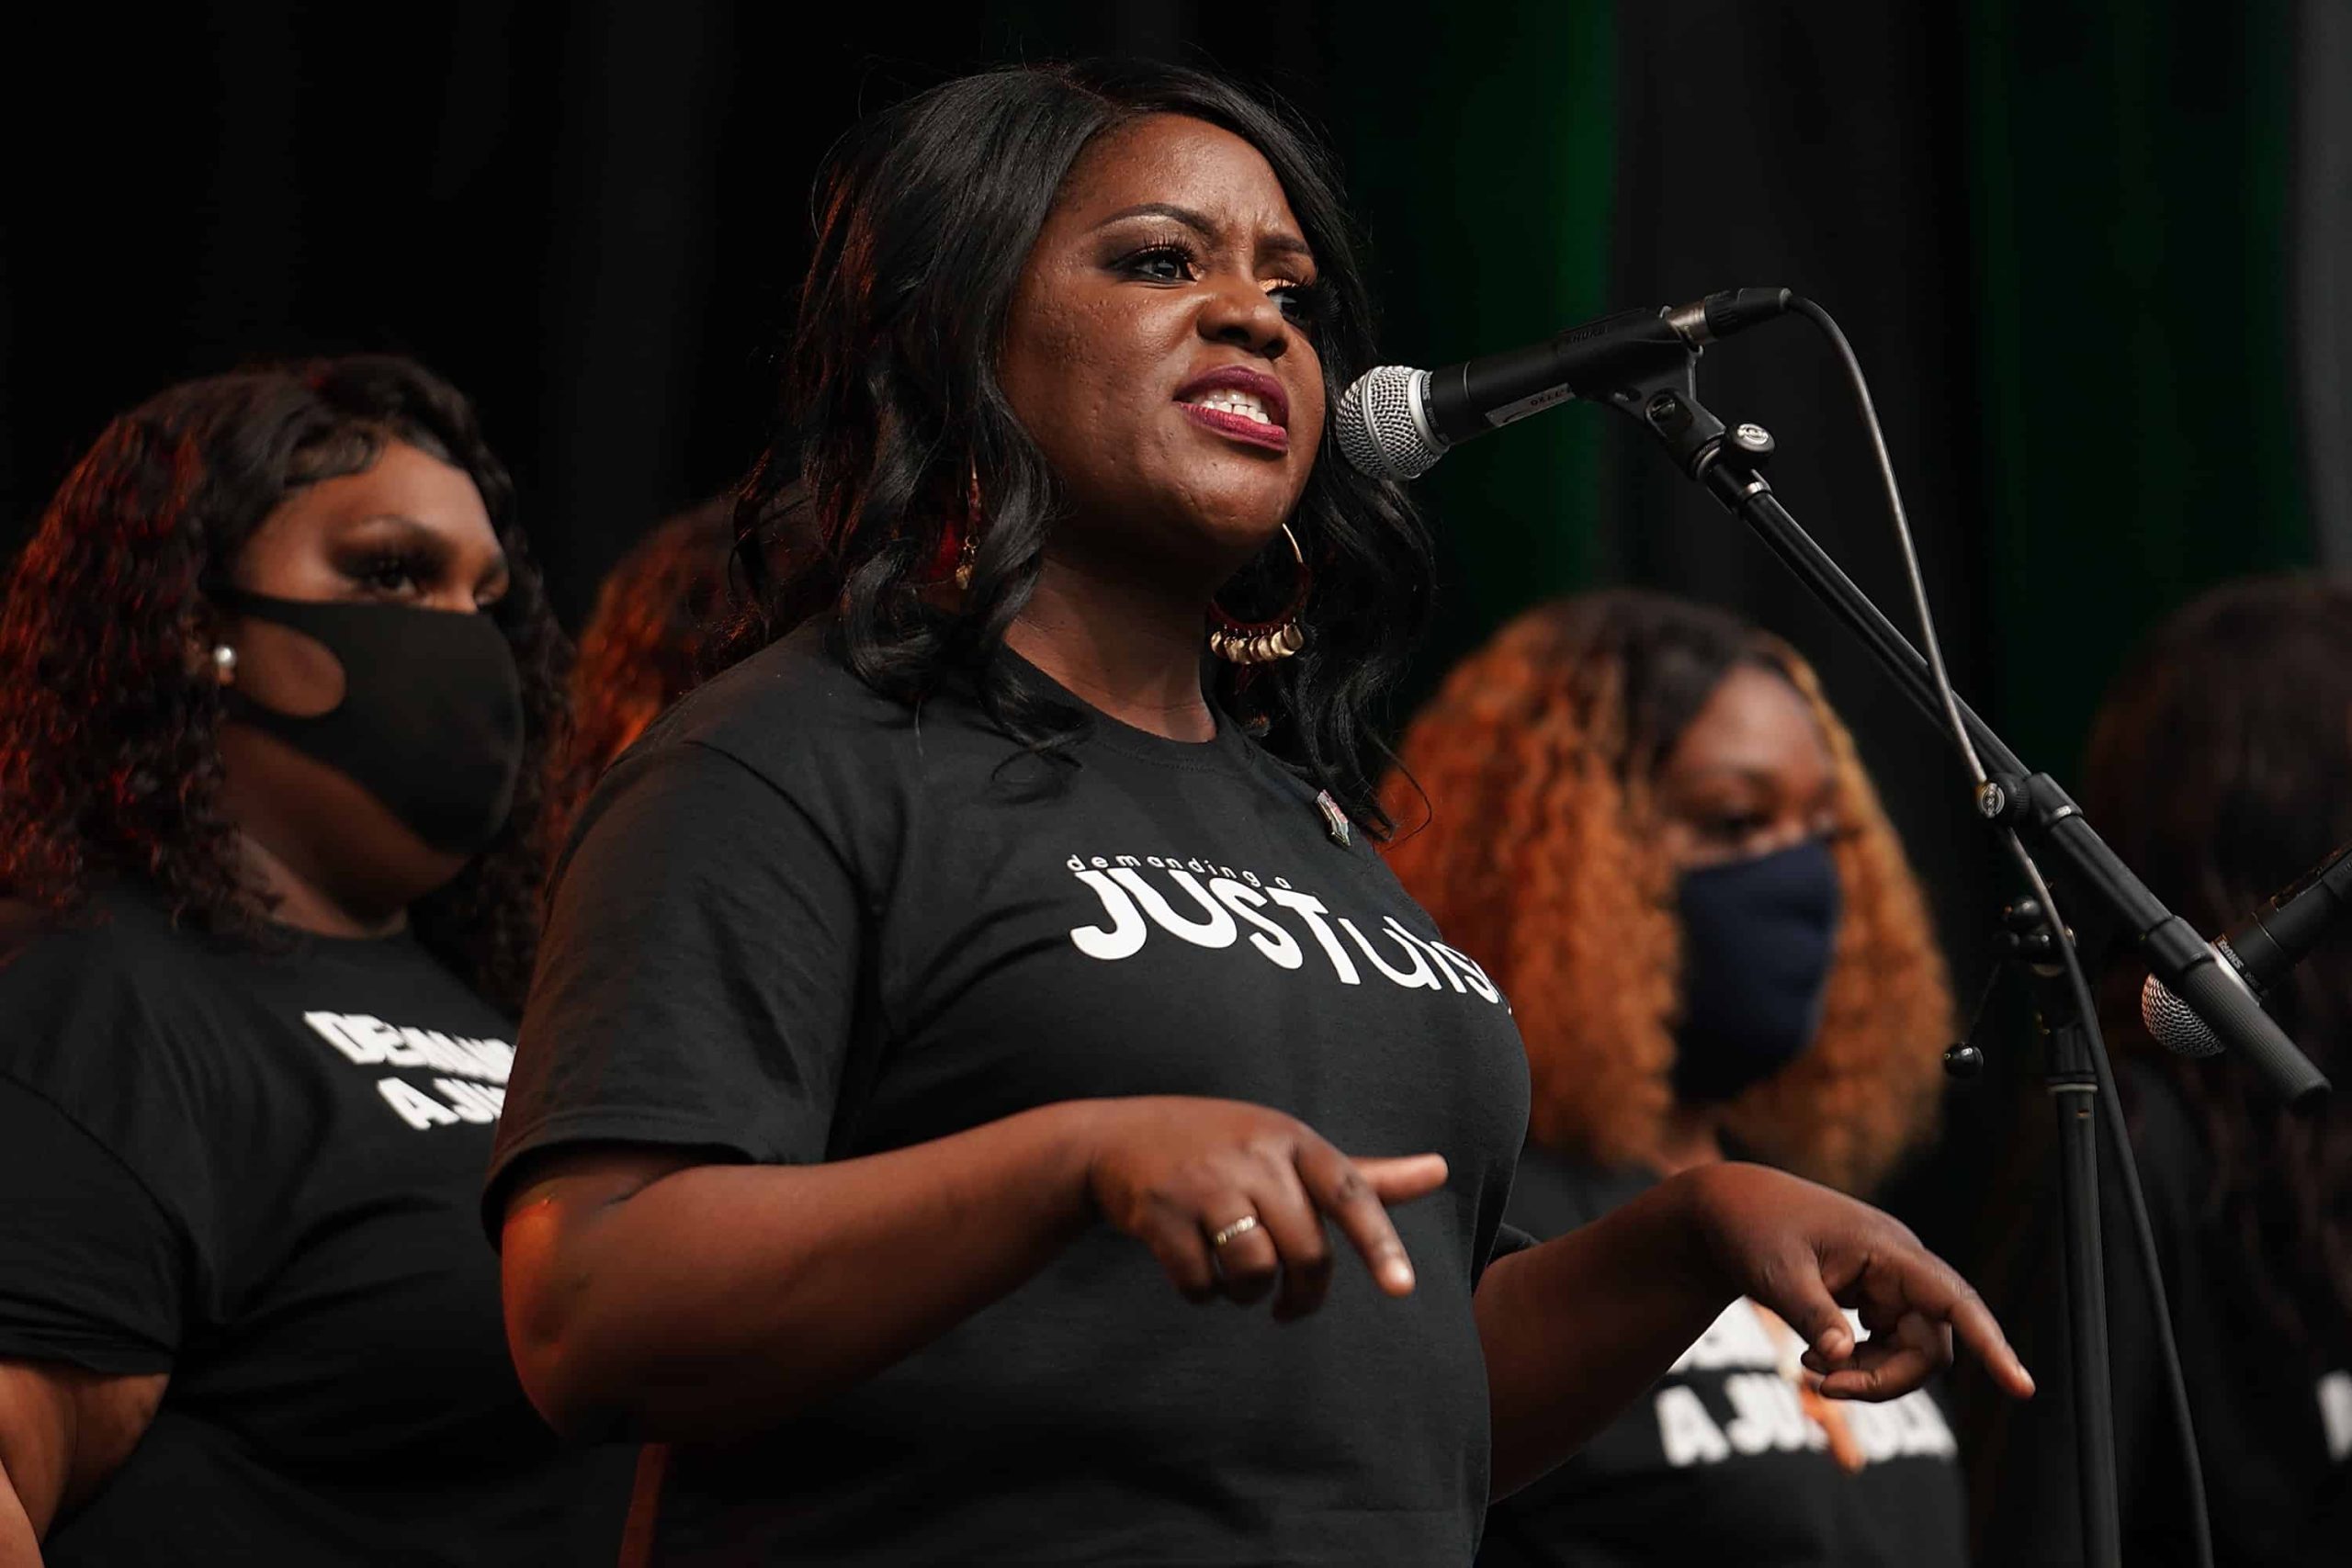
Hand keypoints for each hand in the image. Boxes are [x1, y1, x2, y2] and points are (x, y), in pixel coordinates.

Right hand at [1079, 1096, 1448, 1320]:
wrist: (1115, 1137)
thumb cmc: (1221, 1147)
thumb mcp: (1289, 1148)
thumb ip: (1362, 1174)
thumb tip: (1441, 1170)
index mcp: (1291, 1140)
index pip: (1349, 1192)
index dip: (1379, 1243)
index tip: (1402, 1289)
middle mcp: (1252, 1155)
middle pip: (1305, 1250)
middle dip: (1305, 1295)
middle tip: (1292, 1308)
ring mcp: (1203, 1183)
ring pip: (1254, 1270)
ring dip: (1248, 1295)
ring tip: (1237, 1282)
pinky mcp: (1159, 1212)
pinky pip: (1199, 1282)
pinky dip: (1202, 1294)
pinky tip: (1195, 1275)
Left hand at [1678, 1162, 2034, 1401]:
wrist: (1728, 1210)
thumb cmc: (1752, 1231)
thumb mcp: (1775, 1274)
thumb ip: (1813, 1315)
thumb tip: (1844, 1359)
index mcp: (1887, 1249)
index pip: (1954, 1300)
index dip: (1991, 1344)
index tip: (2021, 1386)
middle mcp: (1899, 1264)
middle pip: (1930, 1343)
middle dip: (1885, 1378)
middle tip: (1822, 1387)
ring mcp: (1888, 1279)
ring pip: (1911, 1349)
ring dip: (1870, 1373)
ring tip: (1810, 1369)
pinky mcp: (1873, 1294)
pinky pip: (1890, 1344)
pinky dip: (1861, 1363)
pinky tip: (1817, 1359)